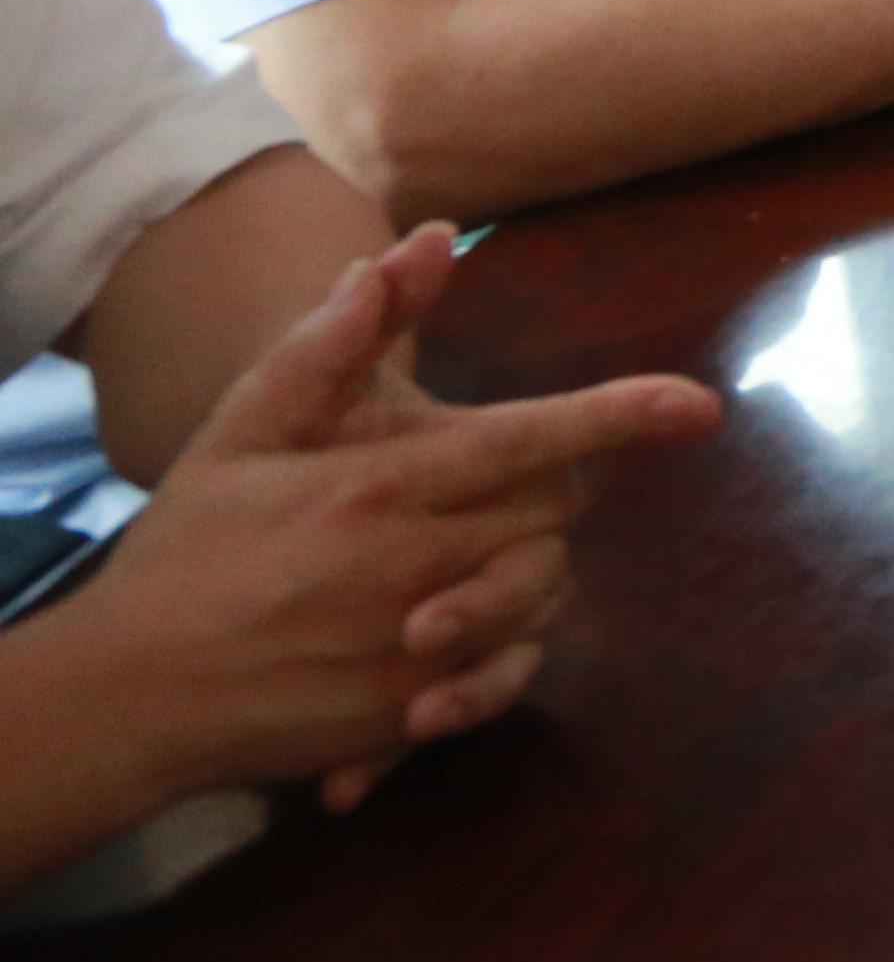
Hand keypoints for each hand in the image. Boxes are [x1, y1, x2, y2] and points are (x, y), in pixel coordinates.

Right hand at [46, 227, 720, 818]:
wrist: (125, 694)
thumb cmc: (189, 548)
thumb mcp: (244, 429)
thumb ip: (336, 341)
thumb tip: (422, 242)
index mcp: (377, 489)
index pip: (529, 442)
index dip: (620, 417)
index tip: (699, 405)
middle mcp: (409, 572)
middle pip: (550, 517)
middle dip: (545, 490)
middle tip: (479, 485)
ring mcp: (411, 653)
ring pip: (539, 596)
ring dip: (524, 570)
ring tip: (451, 558)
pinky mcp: (404, 719)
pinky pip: (499, 680)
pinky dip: (495, 661)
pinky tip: (445, 645)